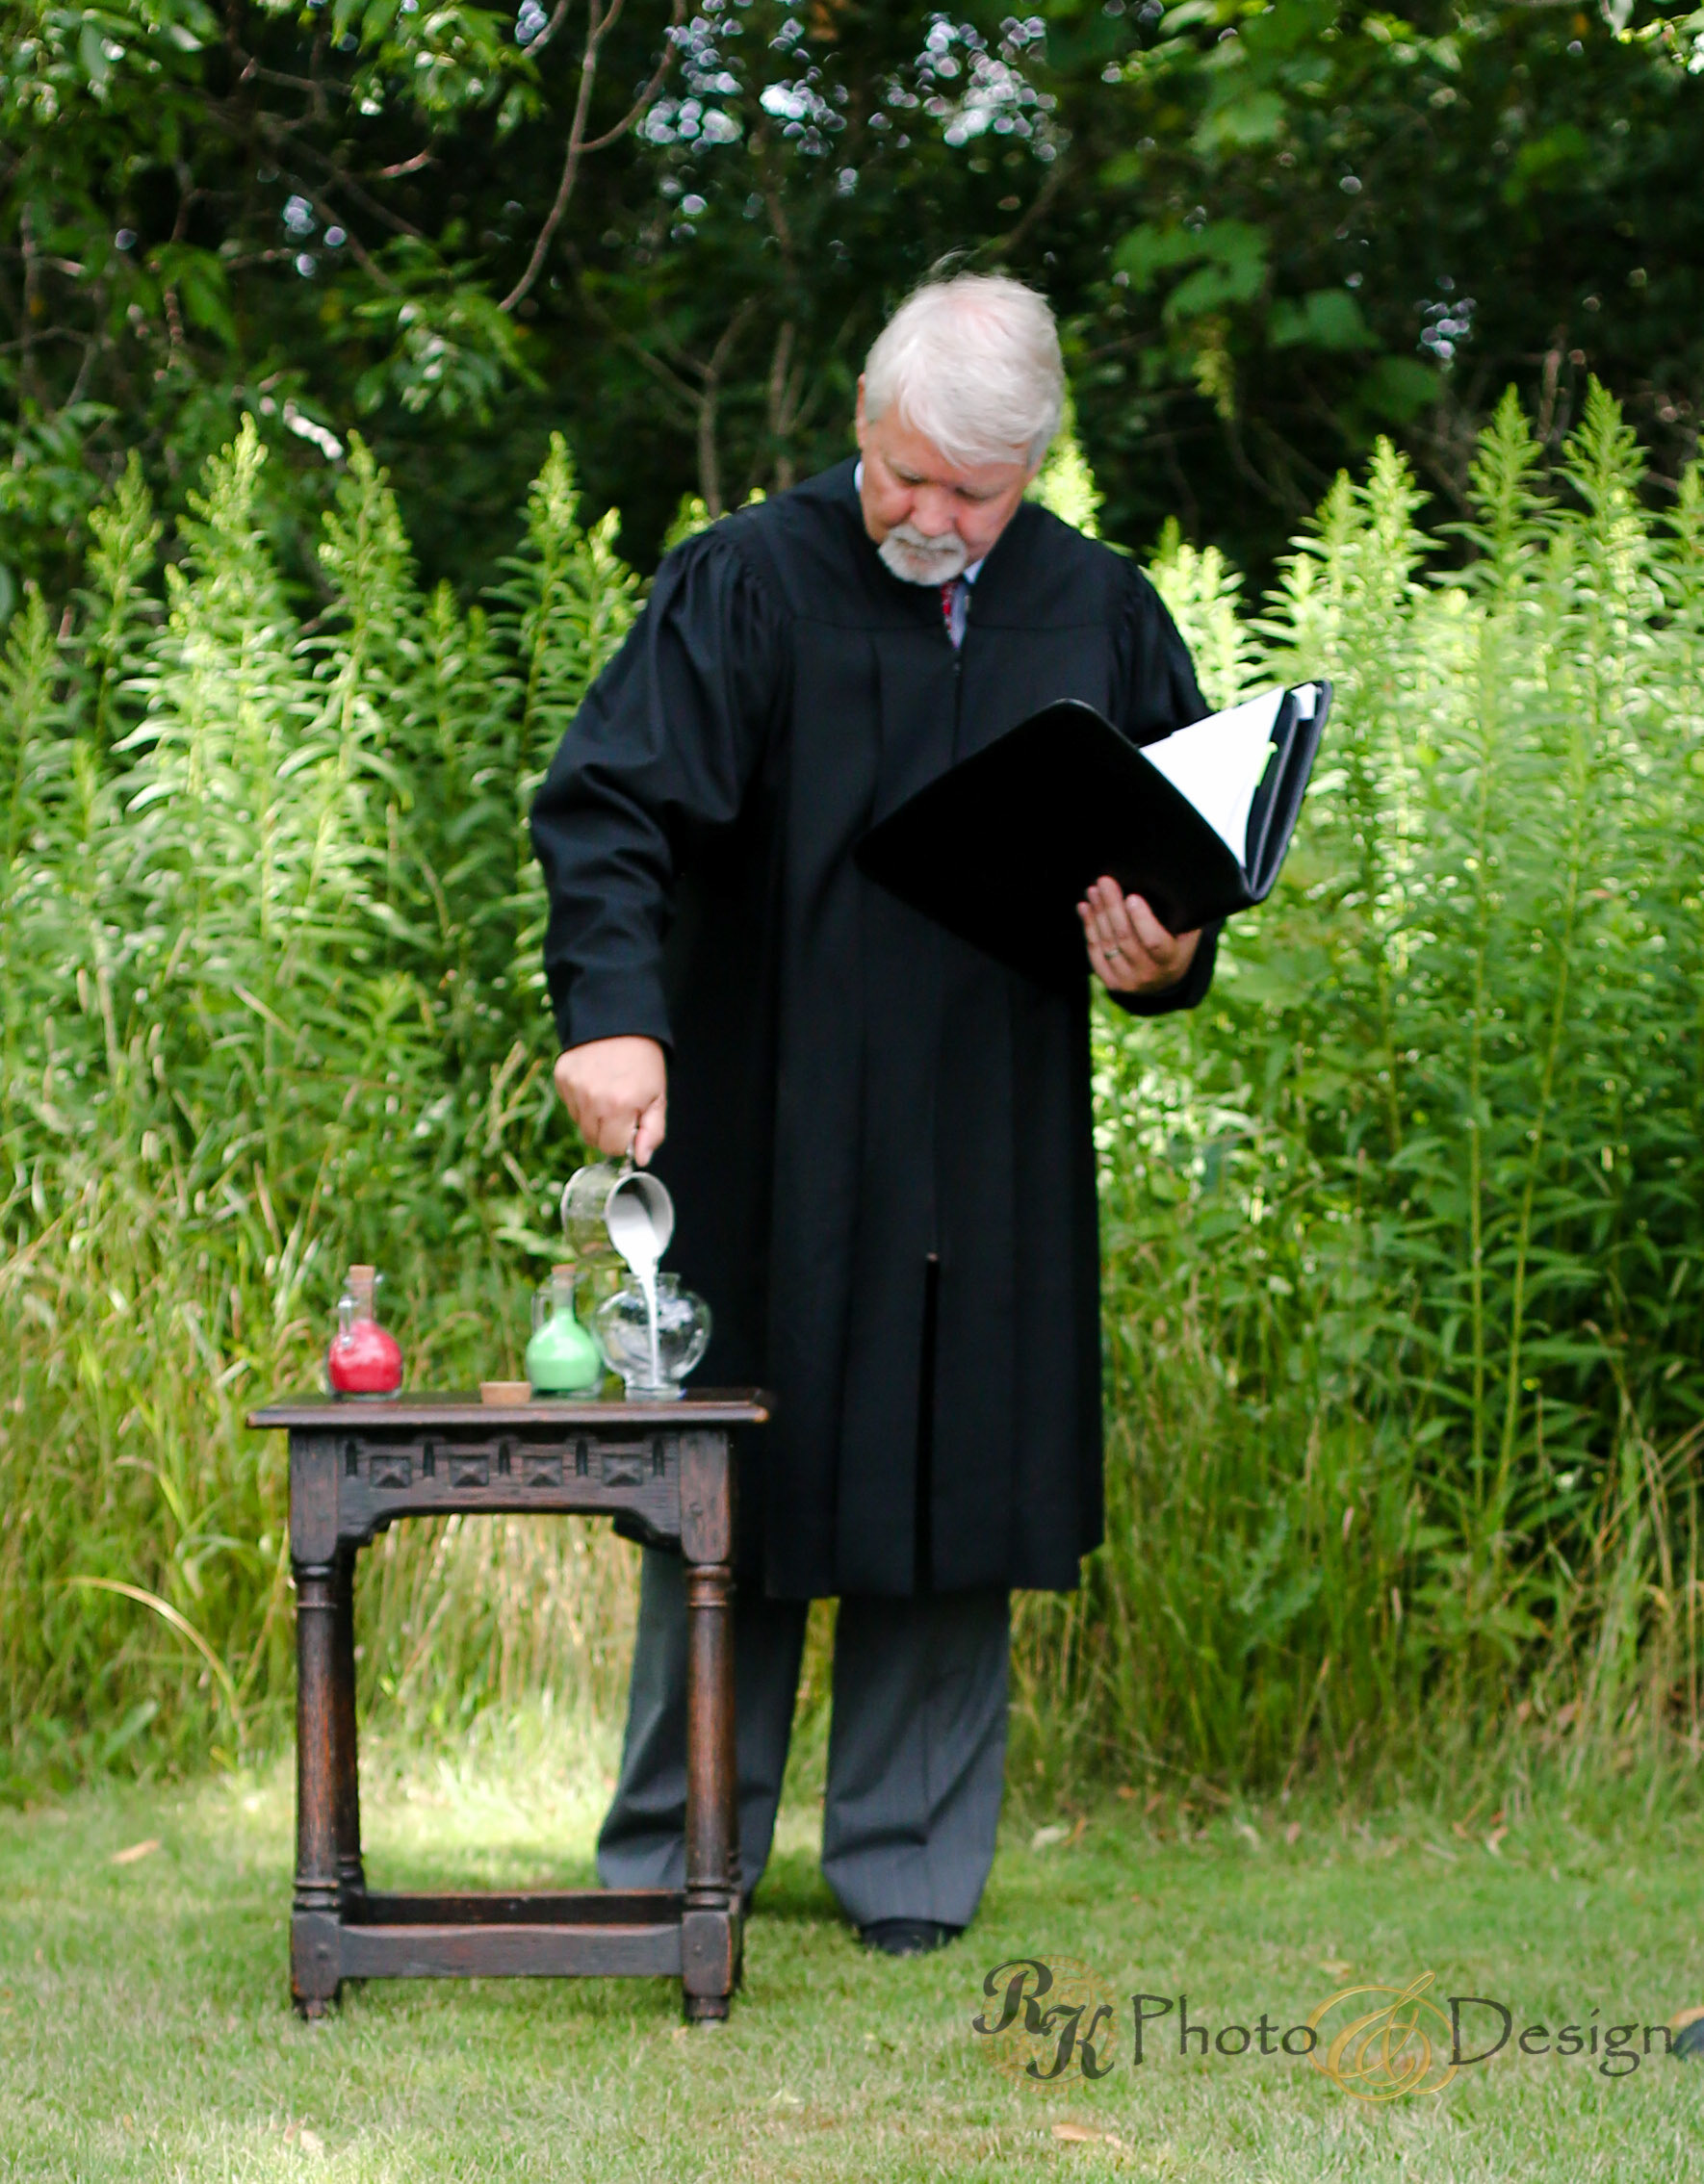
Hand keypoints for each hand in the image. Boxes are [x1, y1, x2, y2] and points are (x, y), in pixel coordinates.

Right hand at [553, 1036, 667, 1163]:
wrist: (621, 1022)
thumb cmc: (643, 1062)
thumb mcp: (658, 1097)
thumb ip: (652, 1132)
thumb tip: (640, 1159)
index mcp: (620, 1107)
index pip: (612, 1148)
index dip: (623, 1140)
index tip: (630, 1123)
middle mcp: (593, 1100)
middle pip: (593, 1139)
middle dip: (608, 1131)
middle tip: (620, 1108)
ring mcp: (574, 1088)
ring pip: (580, 1123)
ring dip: (594, 1116)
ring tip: (608, 1091)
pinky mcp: (561, 1077)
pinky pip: (569, 1104)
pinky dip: (581, 1099)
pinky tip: (594, 1080)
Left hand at [1078, 878, 1200, 996]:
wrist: (1164, 980)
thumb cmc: (1177, 944)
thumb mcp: (1188, 931)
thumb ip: (1182, 914)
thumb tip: (1170, 884)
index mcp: (1170, 960)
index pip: (1154, 941)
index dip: (1142, 920)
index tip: (1131, 897)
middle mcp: (1148, 973)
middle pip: (1125, 938)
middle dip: (1112, 907)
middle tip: (1104, 882)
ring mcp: (1127, 980)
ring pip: (1107, 943)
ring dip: (1098, 914)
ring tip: (1093, 891)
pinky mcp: (1111, 982)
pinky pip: (1095, 952)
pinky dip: (1088, 928)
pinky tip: (1084, 908)